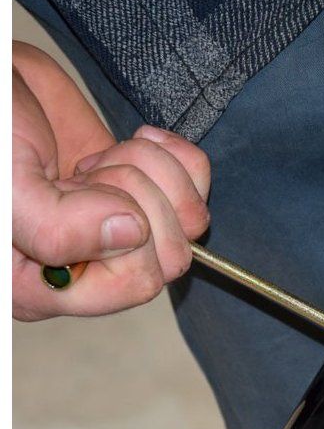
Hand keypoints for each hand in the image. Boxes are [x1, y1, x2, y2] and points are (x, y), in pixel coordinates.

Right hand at [12, 41, 210, 320]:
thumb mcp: (5, 184)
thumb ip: (56, 227)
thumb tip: (131, 233)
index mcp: (41, 286)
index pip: (134, 283)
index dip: (126, 229)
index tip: (77, 188)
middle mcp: (86, 269)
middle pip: (172, 257)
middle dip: (138, 196)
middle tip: (85, 172)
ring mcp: (120, 232)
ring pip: (192, 223)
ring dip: (152, 172)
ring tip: (96, 159)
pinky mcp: (145, 194)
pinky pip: (199, 187)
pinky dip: (175, 156)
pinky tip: (130, 142)